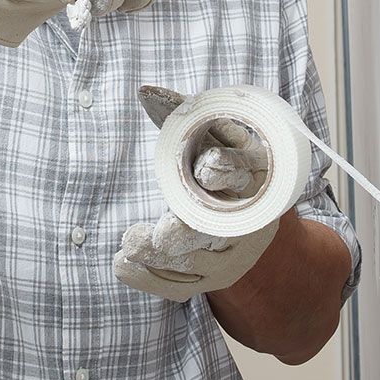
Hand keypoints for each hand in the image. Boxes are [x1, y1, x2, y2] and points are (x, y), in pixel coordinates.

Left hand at [115, 87, 279, 300]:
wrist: (256, 214)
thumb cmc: (226, 160)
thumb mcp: (217, 133)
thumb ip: (185, 114)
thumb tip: (145, 92)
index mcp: (256, 176)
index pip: (245, 172)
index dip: (227, 170)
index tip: (205, 168)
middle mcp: (250, 221)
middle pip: (219, 230)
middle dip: (190, 232)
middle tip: (162, 234)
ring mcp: (233, 257)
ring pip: (196, 262)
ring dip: (161, 257)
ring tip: (129, 244)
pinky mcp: (212, 280)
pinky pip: (180, 286)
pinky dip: (150, 278)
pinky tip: (122, 264)